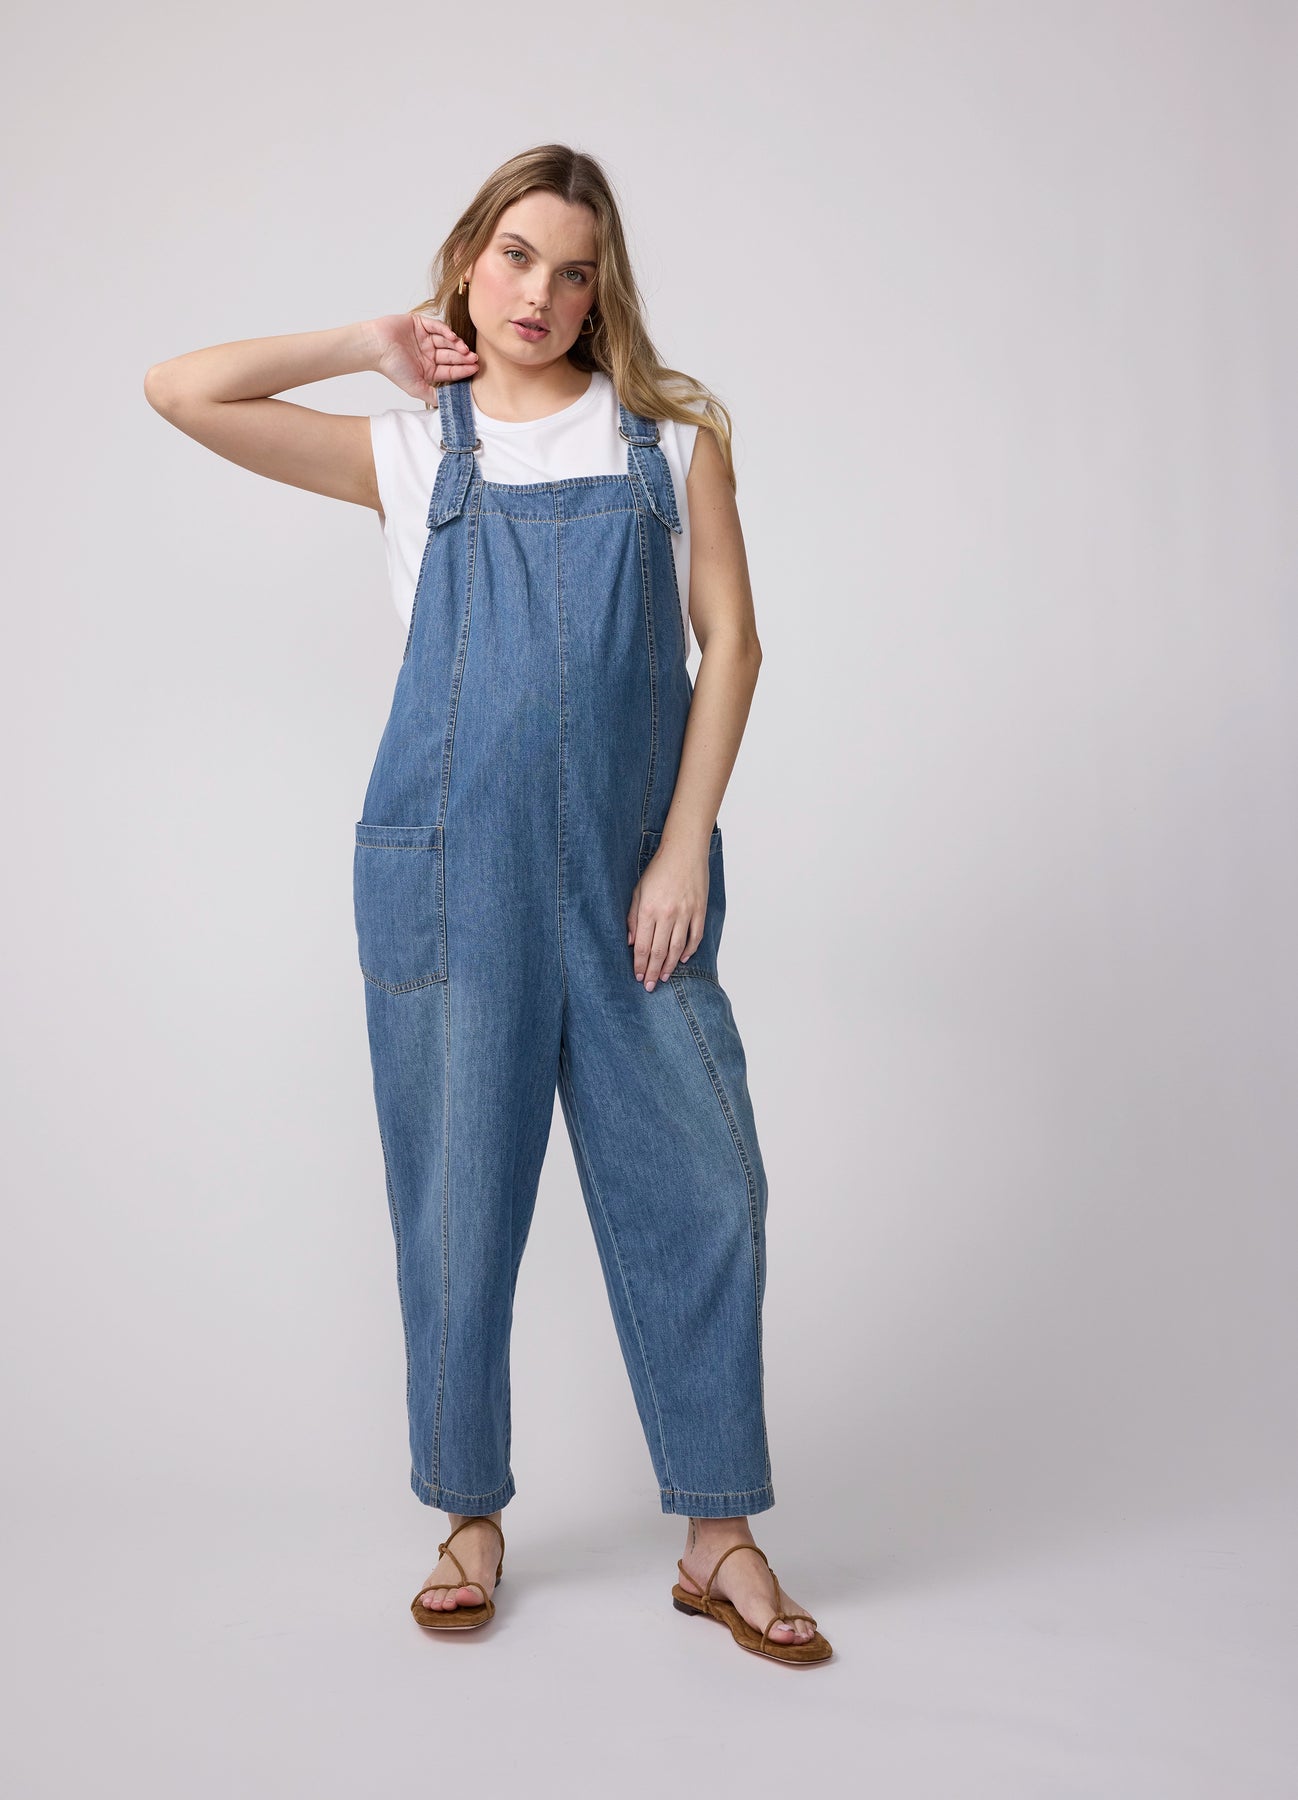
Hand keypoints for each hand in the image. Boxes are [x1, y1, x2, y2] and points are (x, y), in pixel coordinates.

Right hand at [367, 311, 478, 401]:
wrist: (375, 347)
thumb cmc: (392, 368)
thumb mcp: (415, 387)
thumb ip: (432, 396)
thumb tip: (447, 406)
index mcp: (428, 368)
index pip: (450, 369)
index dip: (463, 370)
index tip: (475, 369)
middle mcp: (429, 353)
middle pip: (451, 355)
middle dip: (463, 357)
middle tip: (475, 359)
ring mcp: (425, 338)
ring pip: (446, 341)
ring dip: (456, 345)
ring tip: (465, 350)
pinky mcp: (420, 324)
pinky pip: (437, 326)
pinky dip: (445, 331)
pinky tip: (453, 337)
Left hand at [628, 840, 709, 990]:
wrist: (684, 851)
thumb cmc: (659, 869)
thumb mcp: (638, 891)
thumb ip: (633, 918)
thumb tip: (631, 943)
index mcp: (649, 909)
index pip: (643, 945)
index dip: (641, 964)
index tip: (639, 976)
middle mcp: (667, 914)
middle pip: (659, 951)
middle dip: (654, 971)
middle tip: (650, 986)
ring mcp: (686, 913)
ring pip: (677, 948)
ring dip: (670, 966)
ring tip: (664, 978)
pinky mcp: (699, 910)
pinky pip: (695, 937)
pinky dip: (689, 950)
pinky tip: (682, 959)